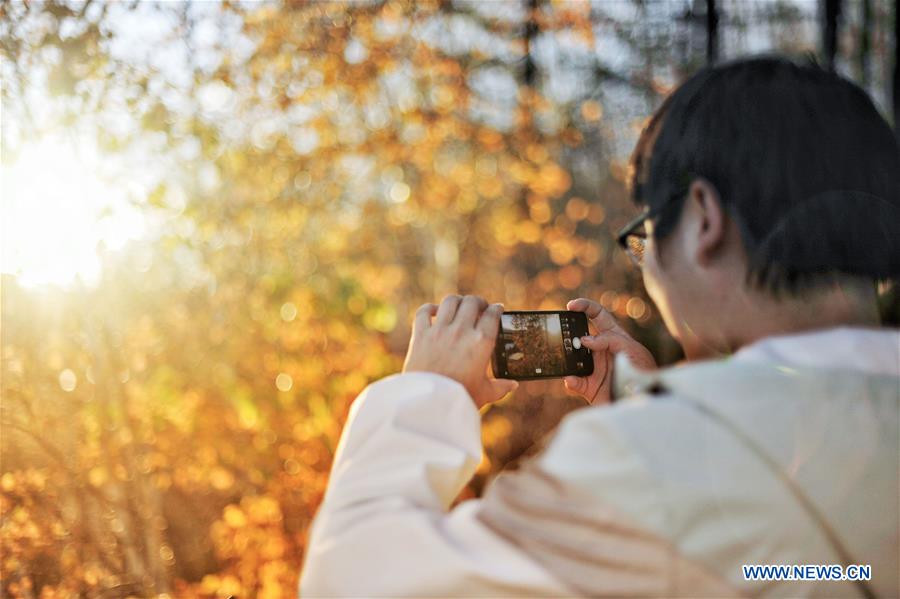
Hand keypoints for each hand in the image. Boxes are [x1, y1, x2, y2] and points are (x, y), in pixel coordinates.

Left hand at [403, 295, 518, 408]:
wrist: (430, 404)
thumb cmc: (461, 398)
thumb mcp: (485, 393)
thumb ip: (500, 387)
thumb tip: (513, 385)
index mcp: (481, 342)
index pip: (492, 314)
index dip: (497, 309)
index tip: (497, 309)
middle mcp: (461, 331)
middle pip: (472, 302)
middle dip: (479, 302)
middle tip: (480, 307)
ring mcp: (439, 331)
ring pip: (450, 301)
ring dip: (457, 301)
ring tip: (460, 306)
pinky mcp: (421, 335)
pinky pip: (423, 312)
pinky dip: (429, 308)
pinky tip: (435, 312)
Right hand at [563, 297, 655, 404]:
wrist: (646, 400)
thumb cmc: (643, 373)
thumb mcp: (632, 350)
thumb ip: (611, 340)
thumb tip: (585, 340)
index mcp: (612, 337)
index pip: (598, 315)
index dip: (585, 307)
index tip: (571, 305)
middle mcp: (599, 350)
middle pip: (578, 335)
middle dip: (568, 332)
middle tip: (562, 333)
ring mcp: (592, 368)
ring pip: (571, 358)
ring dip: (565, 356)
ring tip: (563, 355)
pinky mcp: (587, 386)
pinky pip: (573, 382)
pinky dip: (570, 381)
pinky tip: (572, 379)